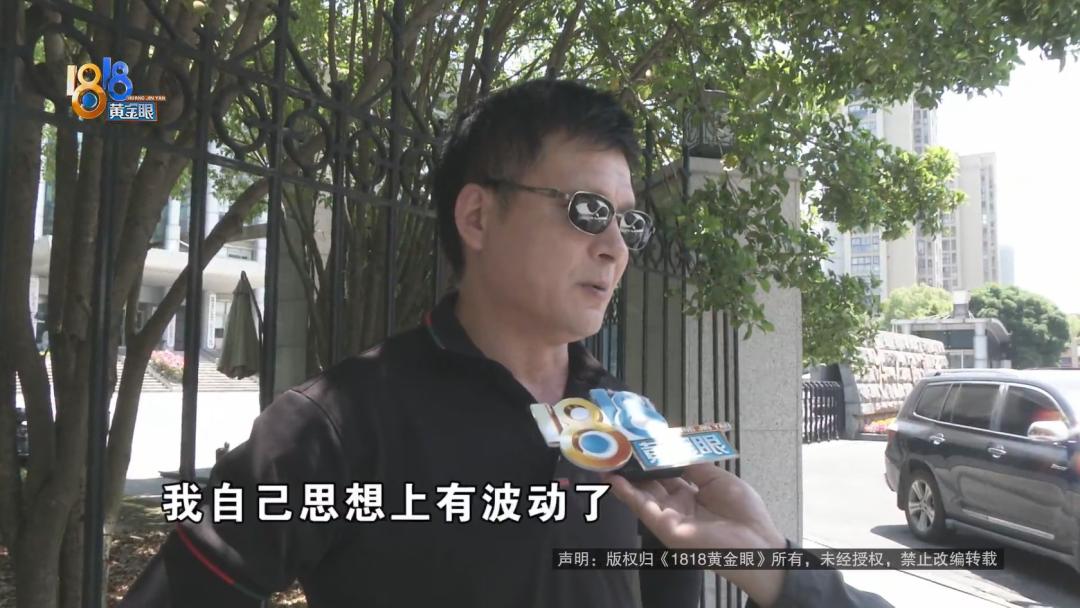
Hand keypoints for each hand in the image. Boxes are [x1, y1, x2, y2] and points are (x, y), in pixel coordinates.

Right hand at [602, 463, 787, 606]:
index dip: (652, 459)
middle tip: (615, 448)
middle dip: (633, 467)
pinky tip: (615, 480)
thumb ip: (694, 465)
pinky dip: (627, 494)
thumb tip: (673, 448)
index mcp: (690, 494)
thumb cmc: (743, 511)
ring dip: (624, 479)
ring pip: (641, 496)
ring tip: (607, 461)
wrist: (757, 542)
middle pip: (649, 484)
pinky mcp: (666, 528)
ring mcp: (669, 517)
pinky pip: (643, 509)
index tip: (638, 443)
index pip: (664, 474)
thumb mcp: (718, 479)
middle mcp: (676, 506)